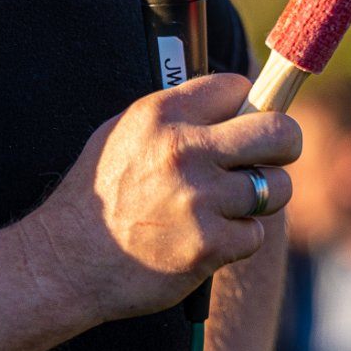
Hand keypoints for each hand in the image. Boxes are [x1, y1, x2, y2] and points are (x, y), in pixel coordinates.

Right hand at [20, 74, 299, 323]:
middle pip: (280, 131)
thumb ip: (181, 112)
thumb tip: (239, 98)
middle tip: (274, 155)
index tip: (242, 121)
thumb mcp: (127, 132)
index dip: (246, 104)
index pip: (239, 88)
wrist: (65, 263)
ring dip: (264, 197)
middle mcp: (185, 150)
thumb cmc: (100, 194)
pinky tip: (211, 239)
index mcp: (164, 114)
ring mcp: (199, 199)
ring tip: (234, 204)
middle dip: (285, 143)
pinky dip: (240, 239)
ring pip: (277, 187)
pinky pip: (255, 234)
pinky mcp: (208, 246)